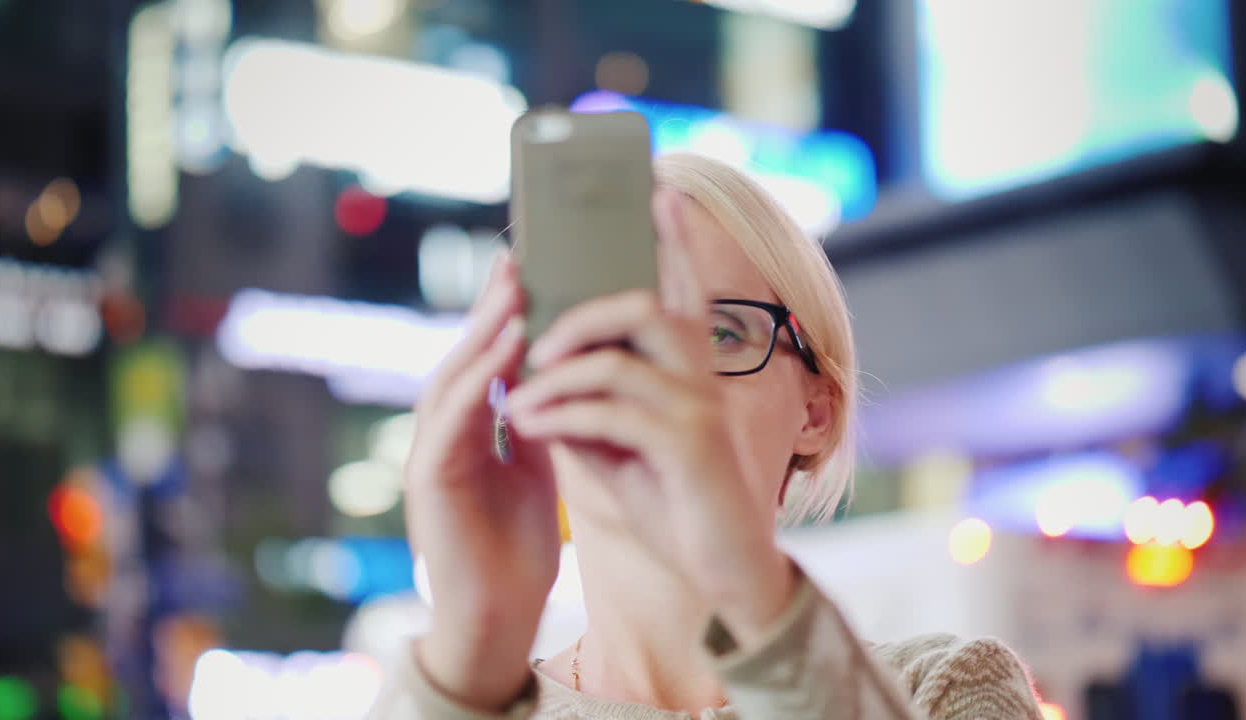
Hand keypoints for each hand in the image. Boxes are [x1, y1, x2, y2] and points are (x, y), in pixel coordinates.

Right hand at [405, 253, 559, 709]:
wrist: (499, 618)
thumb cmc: (518, 551)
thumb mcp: (535, 472)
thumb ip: (537, 424)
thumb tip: (556, 374)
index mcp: (468, 434)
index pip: (483, 363)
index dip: (501, 318)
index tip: (527, 272)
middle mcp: (442, 438)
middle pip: (462, 360)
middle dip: (488, 311)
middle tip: (516, 261)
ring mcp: (429, 458)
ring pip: (450, 382)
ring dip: (481, 336)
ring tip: (513, 294)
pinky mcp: (428, 483)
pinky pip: (451, 421)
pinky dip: (478, 383)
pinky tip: (504, 351)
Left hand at [504, 192, 795, 641]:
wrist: (723, 571)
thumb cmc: (673, 503)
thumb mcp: (621, 447)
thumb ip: (590, 405)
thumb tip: (540, 376)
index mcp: (690, 370)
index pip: (684, 289)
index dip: (674, 238)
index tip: (657, 190)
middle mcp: (702, 377)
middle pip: (645, 307)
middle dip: (580, 316)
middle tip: (537, 347)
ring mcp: (699, 409)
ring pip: (621, 356)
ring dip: (558, 373)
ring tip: (522, 397)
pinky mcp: (688, 446)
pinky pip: (611, 411)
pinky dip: (562, 415)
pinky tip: (531, 425)